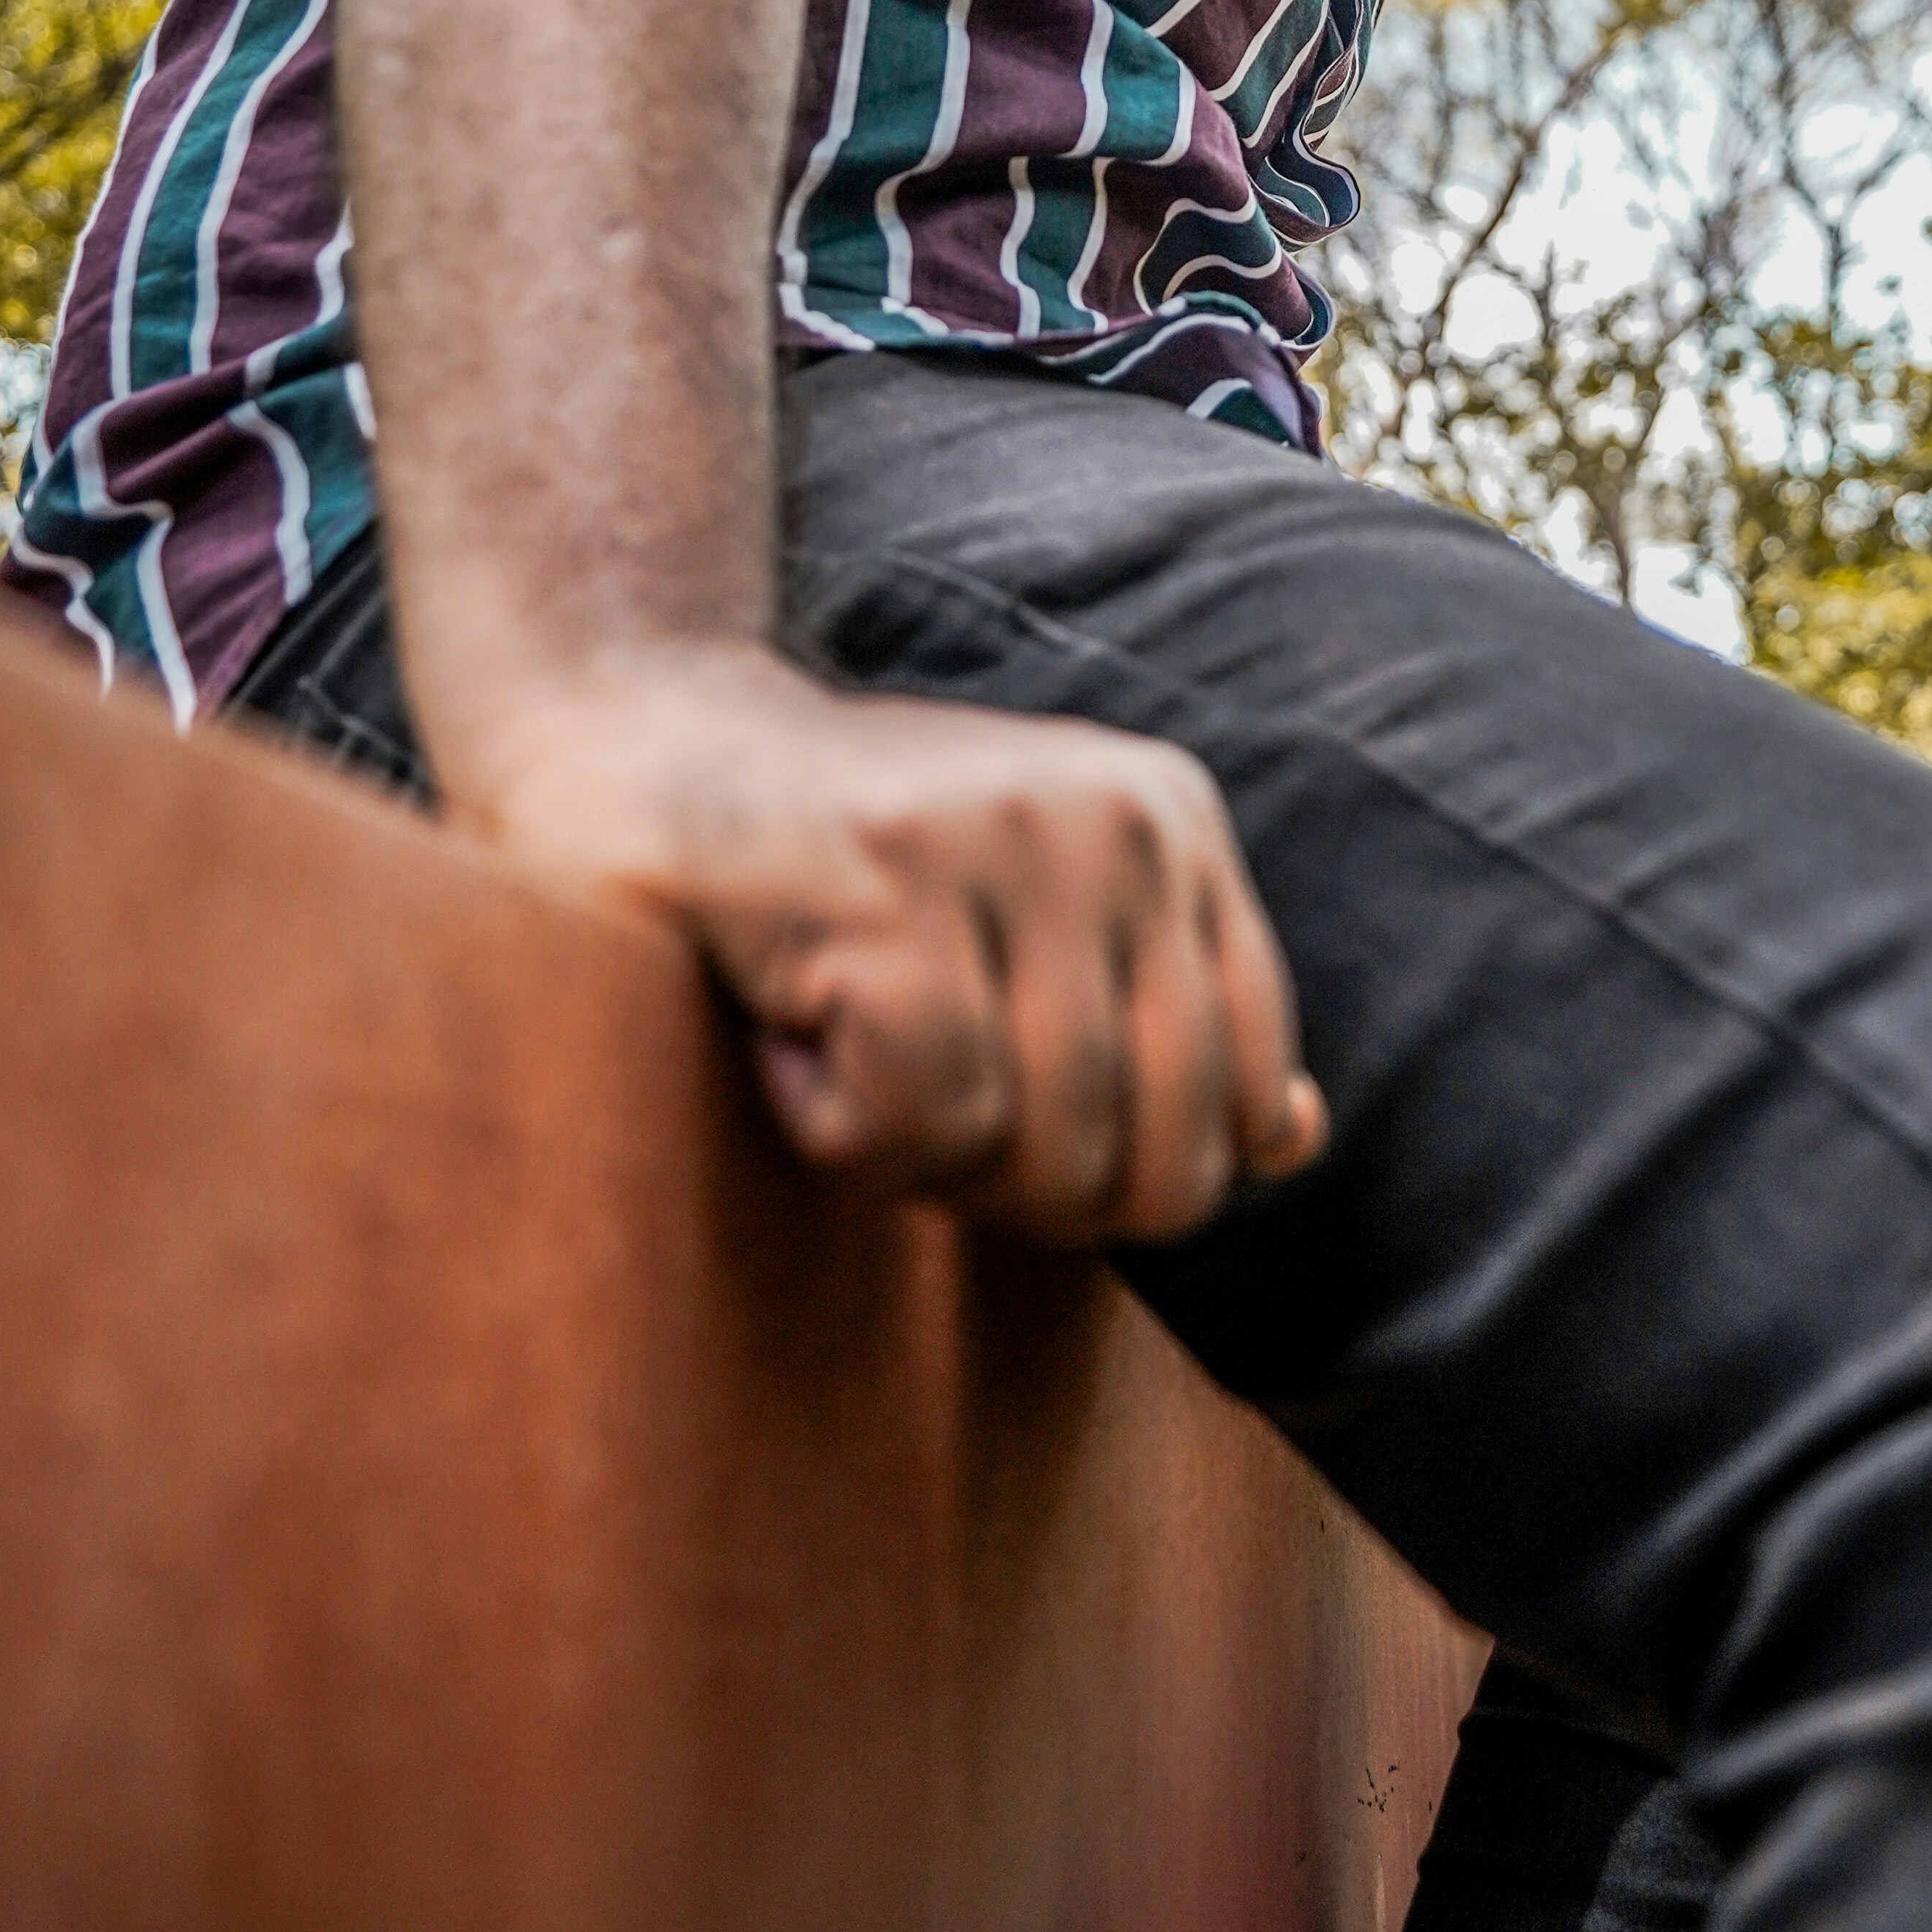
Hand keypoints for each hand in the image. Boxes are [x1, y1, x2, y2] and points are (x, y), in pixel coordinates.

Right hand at [461, 638, 1327, 1244]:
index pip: (1245, 1103)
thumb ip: (1167, 1021)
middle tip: (917, 1099)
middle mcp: (1112, 816)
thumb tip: (1292, 1139)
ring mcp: (1000, 842)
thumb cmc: (850, 869)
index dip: (1126, 1173)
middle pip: (1157, 1161)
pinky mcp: (884, 889)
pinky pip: (916, 1127)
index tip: (1013, 1109)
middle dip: (1026, 1192)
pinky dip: (833, 1124)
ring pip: (1041, 1155)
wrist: (639, 739)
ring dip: (917, 1155)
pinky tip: (787, 1022)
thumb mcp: (1041, 925)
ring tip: (847, 1035)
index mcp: (1172, 819)